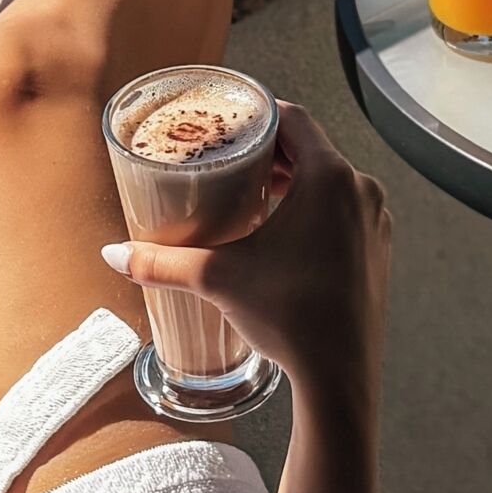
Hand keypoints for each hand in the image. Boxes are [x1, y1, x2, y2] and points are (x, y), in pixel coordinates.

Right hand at [104, 103, 389, 411]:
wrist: (340, 378)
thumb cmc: (290, 318)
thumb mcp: (218, 280)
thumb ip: (162, 262)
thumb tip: (113, 254)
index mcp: (329, 178)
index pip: (294, 119)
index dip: (260, 115)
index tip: (231, 123)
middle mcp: (361, 190)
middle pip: (313, 149)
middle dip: (272, 152)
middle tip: (232, 158)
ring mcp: (374, 221)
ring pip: (331, 181)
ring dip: (295, 181)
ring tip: (254, 193)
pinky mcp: (378, 250)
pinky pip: (346, 210)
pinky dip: (317, 208)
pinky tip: (285, 232)